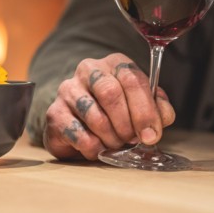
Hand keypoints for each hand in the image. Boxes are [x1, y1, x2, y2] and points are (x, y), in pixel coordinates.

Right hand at [43, 53, 175, 160]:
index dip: (145, 110)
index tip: (151, 135)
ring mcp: (68, 89)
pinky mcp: (54, 112)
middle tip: (132, 140)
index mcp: (115, 63)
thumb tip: (158, 122)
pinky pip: (77, 133)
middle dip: (126, 124)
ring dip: (111, 138)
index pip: (133, 79)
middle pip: (111, 93)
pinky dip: (93, 147)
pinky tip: (98, 149)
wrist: (81, 123)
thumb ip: (158, 109)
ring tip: (116, 144)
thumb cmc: (118, 111)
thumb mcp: (143, 105)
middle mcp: (89, 69)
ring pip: (94, 115)